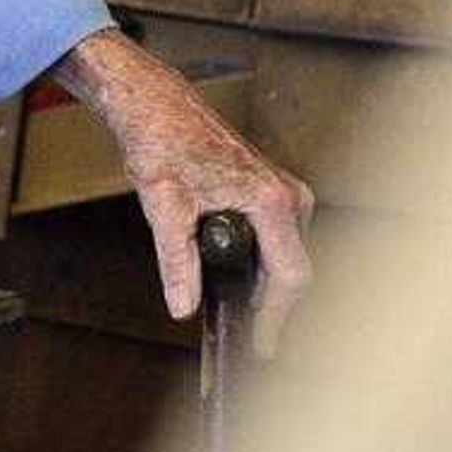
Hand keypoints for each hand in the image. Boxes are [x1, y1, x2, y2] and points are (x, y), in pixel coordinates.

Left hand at [53, 29, 315, 356]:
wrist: (156, 106)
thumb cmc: (162, 142)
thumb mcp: (165, 207)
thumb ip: (176, 262)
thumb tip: (183, 306)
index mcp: (271, 201)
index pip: (290, 275)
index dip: (277, 318)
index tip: (262, 345)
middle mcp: (287, 196)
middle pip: (295, 269)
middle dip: (273, 308)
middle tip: (248, 339)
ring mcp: (283, 192)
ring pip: (288, 256)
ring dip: (268, 288)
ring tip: (241, 317)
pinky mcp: (271, 191)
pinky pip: (280, 241)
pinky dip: (264, 266)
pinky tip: (239, 284)